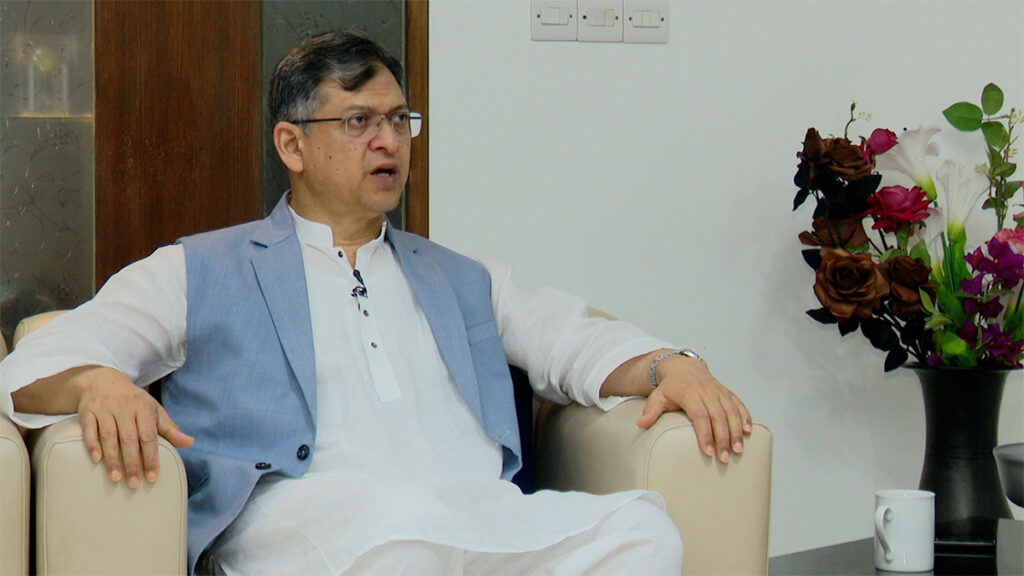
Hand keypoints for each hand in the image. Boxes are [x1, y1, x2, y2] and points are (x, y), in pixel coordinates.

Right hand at [73, 367, 193, 486]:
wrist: (104, 380)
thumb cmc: (133, 401)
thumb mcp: (154, 410)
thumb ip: (170, 429)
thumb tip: (190, 443)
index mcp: (143, 409)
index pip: (149, 436)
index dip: (151, 457)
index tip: (152, 477)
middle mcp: (124, 408)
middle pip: (129, 438)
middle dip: (132, 462)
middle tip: (134, 483)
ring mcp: (105, 409)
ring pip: (108, 436)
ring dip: (112, 458)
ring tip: (116, 478)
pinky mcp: (87, 411)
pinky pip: (89, 429)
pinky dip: (92, 444)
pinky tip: (96, 459)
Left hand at [637, 354, 751, 462]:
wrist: (684, 368)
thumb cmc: (670, 387)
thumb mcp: (657, 397)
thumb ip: (651, 411)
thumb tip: (641, 424)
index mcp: (690, 394)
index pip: (700, 415)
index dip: (705, 434)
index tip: (708, 451)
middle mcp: (707, 392)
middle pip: (718, 417)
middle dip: (723, 438)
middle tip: (724, 458)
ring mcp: (719, 392)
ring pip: (731, 412)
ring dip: (736, 432)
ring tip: (738, 451)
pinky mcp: (727, 393)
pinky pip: (739, 405)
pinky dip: (745, 417)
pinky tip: (748, 432)